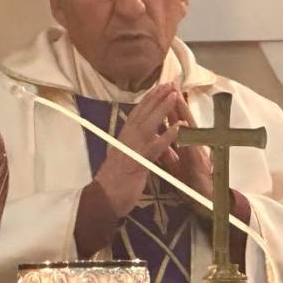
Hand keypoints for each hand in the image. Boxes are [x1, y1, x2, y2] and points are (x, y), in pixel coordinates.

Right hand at [92, 83, 184, 217]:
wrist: (103, 200)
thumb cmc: (111, 184)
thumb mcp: (121, 161)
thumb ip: (130, 149)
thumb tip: (136, 142)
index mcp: (122, 139)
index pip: (136, 115)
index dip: (148, 100)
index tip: (158, 88)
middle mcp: (125, 140)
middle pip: (142, 114)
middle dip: (156, 97)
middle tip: (170, 83)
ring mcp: (131, 150)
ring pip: (149, 124)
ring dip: (163, 109)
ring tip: (175, 94)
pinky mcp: (138, 163)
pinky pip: (155, 147)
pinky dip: (168, 136)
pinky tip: (179, 128)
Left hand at [163, 92, 212, 200]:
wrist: (204, 197)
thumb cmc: (191, 179)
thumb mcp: (174, 163)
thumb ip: (167, 149)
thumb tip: (158, 136)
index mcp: (184, 143)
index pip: (174, 121)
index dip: (167, 107)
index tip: (160, 91)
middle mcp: (193, 143)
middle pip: (182, 119)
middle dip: (175, 102)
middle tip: (170, 84)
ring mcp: (198, 150)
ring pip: (190, 128)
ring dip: (184, 113)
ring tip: (177, 96)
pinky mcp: (201, 162)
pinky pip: (194, 147)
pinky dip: (190, 136)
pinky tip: (184, 125)